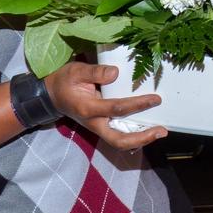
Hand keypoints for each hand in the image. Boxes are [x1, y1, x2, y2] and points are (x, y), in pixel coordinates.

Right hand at [44, 62, 166, 150]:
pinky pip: (118, 136)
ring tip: (159, 132)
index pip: (117, 109)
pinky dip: (134, 136)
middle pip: (119, 140)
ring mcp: (97, 128)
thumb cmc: (64, 81)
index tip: (155, 99)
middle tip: (161, 131)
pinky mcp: (101, 127)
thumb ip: (95, 72)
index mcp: (88, 109)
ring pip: (120, 142)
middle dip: (142, 138)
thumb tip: (116, 72)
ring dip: (140, 140)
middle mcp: (94, 123)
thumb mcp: (75, 71)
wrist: (51, 95)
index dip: (138, 104)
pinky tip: (147, 130)